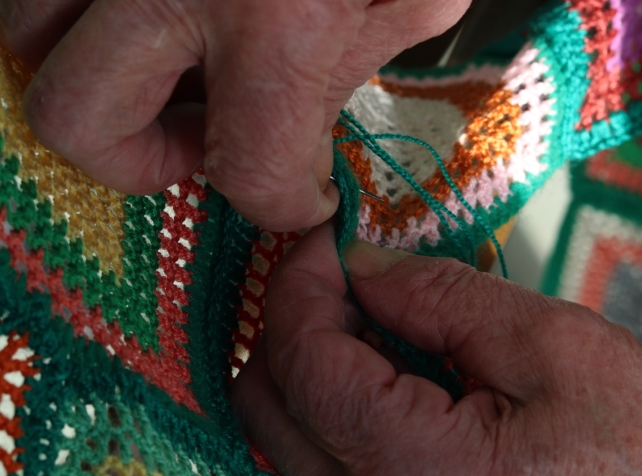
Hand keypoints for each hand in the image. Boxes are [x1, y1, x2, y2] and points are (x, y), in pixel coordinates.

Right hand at [0, 0, 468, 230]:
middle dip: (138, 157)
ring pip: (23, 34)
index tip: (301, 198)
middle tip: (202, 134)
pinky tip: (155, 7)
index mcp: (277, 19)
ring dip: (97, 74)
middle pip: (73, 117)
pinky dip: (86, 10)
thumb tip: (307, 136)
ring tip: (175, 61)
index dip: (279, 205)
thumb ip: (347, 75)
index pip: (246, 167)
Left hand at [232, 223, 641, 474]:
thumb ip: (441, 296)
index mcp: (415, 471)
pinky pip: (313, 458)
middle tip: (353, 275)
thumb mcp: (554, 348)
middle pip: (267, 399)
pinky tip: (384, 374)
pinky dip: (328, 402)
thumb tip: (360, 262)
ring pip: (278, 432)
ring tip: (376, 321)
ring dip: (309, 361)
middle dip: (298, 318)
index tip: (333, 237)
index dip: (302, 281)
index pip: (301, 360)